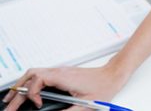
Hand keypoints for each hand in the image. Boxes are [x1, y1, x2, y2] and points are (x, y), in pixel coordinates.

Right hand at [2, 63, 128, 110]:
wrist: (113, 74)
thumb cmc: (103, 86)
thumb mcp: (86, 104)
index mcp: (63, 77)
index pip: (38, 79)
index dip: (33, 93)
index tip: (37, 105)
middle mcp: (60, 71)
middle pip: (31, 75)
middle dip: (18, 90)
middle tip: (9, 106)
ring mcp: (60, 71)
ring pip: (35, 73)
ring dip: (22, 85)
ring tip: (13, 99)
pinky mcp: (62, 73)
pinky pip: (41, 75)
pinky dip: (30, 83)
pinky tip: (29, 93)